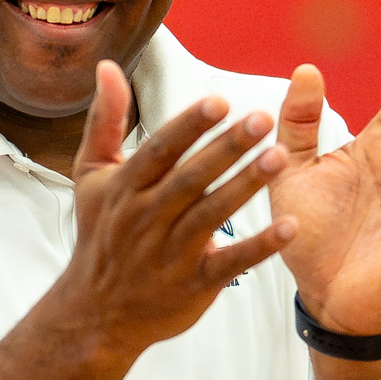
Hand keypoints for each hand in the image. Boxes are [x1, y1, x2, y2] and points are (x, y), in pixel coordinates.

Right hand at [48, 60, 294, 357]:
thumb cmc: (100, 234)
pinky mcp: (194, 284)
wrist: (95, 313)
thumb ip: (104, 119)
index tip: (218, 101)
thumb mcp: (91, 175)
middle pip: (189, 179)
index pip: (159, 151)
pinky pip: (230, 263)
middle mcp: (146, 218)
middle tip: (261, 119)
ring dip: (246, 186)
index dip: (188, 126)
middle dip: (226, 148)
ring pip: (211, 215)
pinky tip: (289, 226)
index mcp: (125, 188)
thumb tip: (108, 66)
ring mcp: (170, 253)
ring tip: (279, 158)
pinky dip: (259, 246)